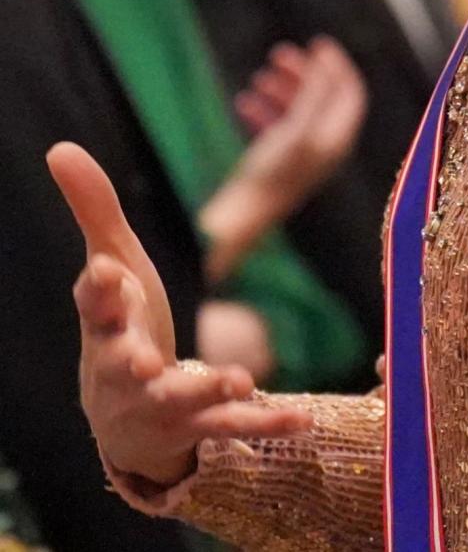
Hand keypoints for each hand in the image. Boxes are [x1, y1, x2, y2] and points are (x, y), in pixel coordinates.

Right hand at [47, 142, 309, 489]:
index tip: (105, 272)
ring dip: (206, 390)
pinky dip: (265, 424)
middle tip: (145, 361)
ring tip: (238, 379)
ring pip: (180, 400)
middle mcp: (124, 368)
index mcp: (104, 323)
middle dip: (133, 362)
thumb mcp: (112, 266)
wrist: (126, 418)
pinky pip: (232, 427)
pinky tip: (300, 419)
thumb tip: (59, 147)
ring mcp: (160, 402)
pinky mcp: (198, 426)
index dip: (100, 288)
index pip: (95, 305)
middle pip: (124, 364)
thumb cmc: (122, 324)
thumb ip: (95, 210)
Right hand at [200, 39, 367, 283]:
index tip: (316, 43)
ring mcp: (301, 156)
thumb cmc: (271, 174)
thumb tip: (325, 63)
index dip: (337, 66)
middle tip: (279, 54)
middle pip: (324, 98)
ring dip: (281, 90)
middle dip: (303, 73)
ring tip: (259, 77)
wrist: (239, 221)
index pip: (350, 94)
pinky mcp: (278, 164)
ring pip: (298, 111)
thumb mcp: (297, 129)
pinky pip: (275, 129)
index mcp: (337, 140)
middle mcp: (324, 148)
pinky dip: (263, 111)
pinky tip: (243, 102)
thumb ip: (315, 95)